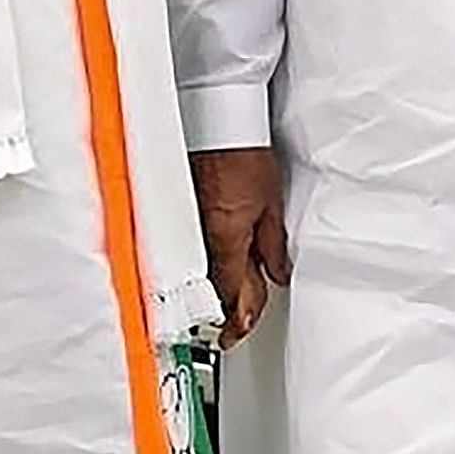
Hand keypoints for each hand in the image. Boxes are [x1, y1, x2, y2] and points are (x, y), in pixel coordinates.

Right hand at [192, 148, 293, 347]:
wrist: (215, 120)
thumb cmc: (240, 151)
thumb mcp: (270, 202)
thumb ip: (272, 243)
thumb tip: (277, 272)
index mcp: (227, 238)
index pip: (232, 291)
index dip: (238, 316)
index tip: (239, 330)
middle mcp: (201, 238)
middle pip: (212, 288)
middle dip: (222, 313)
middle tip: (229, 332)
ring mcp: (186, 227)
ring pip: (199, 272)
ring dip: (210, 294)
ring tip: (218, 312)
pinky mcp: (177, 215)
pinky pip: (188, 252)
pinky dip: (198, 268)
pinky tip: (203, 274)